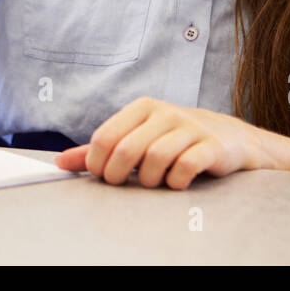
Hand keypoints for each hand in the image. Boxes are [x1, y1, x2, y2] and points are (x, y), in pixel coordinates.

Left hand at [55, 96, 265, 188]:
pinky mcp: (211, 146)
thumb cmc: (173, 139)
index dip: (97, 164)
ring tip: (152, 182)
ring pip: (156, 159)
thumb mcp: (137, 136)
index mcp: (142, 107)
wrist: (229, 137)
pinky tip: (175, 182)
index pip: (105, 137)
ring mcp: (190, 128)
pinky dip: (176, 181)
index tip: (103, 175)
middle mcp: (165, 113)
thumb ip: (101, 150)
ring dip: (149, 180)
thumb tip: (60, 162)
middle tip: (122, 183)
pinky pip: (185, 167)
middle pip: (127, 150)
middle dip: (118, 175)